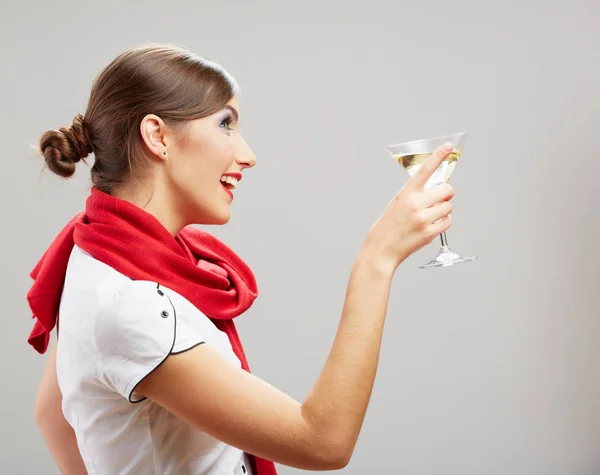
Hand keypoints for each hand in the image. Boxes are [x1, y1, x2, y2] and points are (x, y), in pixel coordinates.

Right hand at [364, 142, 455, 271]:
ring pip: (448, 207)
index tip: (448, 146)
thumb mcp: (397, 203)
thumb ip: (415, 195)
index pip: (425, 170)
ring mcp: (423, 219)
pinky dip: (443, 222)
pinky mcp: (429, 233)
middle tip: (440, 198)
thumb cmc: (388, 225)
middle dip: (446, 193)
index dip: (438, 156)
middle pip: (447, 190)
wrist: (381, 248)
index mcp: (406, 193)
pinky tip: (431, 225)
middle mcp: (415, 204)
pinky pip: (447, 222)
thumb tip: (438, 191)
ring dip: (443, 210)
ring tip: (430, 215)